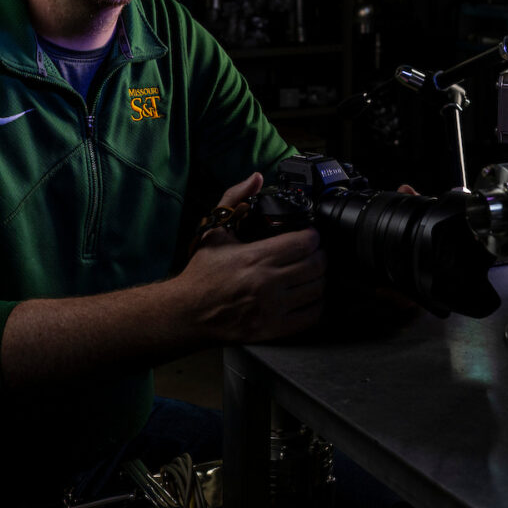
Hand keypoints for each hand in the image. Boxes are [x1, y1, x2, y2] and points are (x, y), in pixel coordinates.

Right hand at [176, 173, 325, 342]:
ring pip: (317, 289)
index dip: (313, 235)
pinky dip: (317, 304)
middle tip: (314, 252)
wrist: (188, 313)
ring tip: (312, 272)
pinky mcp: (274, 329)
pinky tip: (310, 296)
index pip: (305, 242)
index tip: (310, 234)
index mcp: (256, 257)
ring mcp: (272, 309)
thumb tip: (257, 178)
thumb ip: (235, 198)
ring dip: (320, 278)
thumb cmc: (202, 272)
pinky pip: (312, 316)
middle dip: (320, 254)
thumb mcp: (215, 230)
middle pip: (316, 265)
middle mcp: (267, 283)